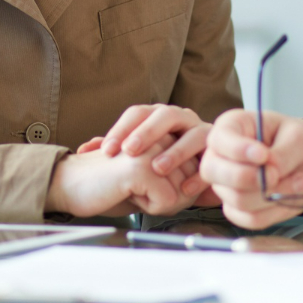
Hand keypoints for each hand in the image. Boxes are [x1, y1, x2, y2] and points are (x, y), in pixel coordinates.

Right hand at [46, 134, 199, 216]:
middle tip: (137, 188)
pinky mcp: (142, 165)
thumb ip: (183, 181)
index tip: (147, 185)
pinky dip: (148, 208)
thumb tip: (213, 194)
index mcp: (167, 134)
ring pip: (182, 194)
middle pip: (192, 185)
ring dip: (156, 203)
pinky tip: (126, 191)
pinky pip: (167, 203)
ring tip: (130, 188)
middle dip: (168, 199)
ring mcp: (153, 148)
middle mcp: (163, 134)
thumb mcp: (153, 182)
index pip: (196, 174)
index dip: (174, 192)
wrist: (70, 185)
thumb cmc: (109, 185)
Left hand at [91, 105, 216, 204]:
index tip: (106, 151)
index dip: (121, 129)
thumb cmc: (163, 161)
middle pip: (165, 115)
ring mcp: (203, 131)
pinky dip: (198, 174)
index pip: (138, 113)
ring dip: (175, 151)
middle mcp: (182, 118)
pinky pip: (211, 159)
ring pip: (192, 134)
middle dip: (147, 133)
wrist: (198, 172)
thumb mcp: (137, 156)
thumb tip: (85, 148)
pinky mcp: (218, 151)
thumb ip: (114, 150)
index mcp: (159, 115)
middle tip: (129, 152)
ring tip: (157, 168)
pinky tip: (185, 188)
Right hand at [200, 109, 302, 228]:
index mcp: (232, 127)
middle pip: (213, 172)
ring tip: (299, 180)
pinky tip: (290, 194)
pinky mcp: (239, 208)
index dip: (237, 150)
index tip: (263, 155)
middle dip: (248, 178)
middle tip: (276, 174)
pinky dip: (275, 211)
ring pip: (237, 199)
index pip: (218, 139)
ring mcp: (227, 184)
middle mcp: (222, 155)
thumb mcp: (300, 138)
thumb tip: (266, 171)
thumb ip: (282, 154)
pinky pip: (250, 219)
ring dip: (272, 195)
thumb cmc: (302, 141)